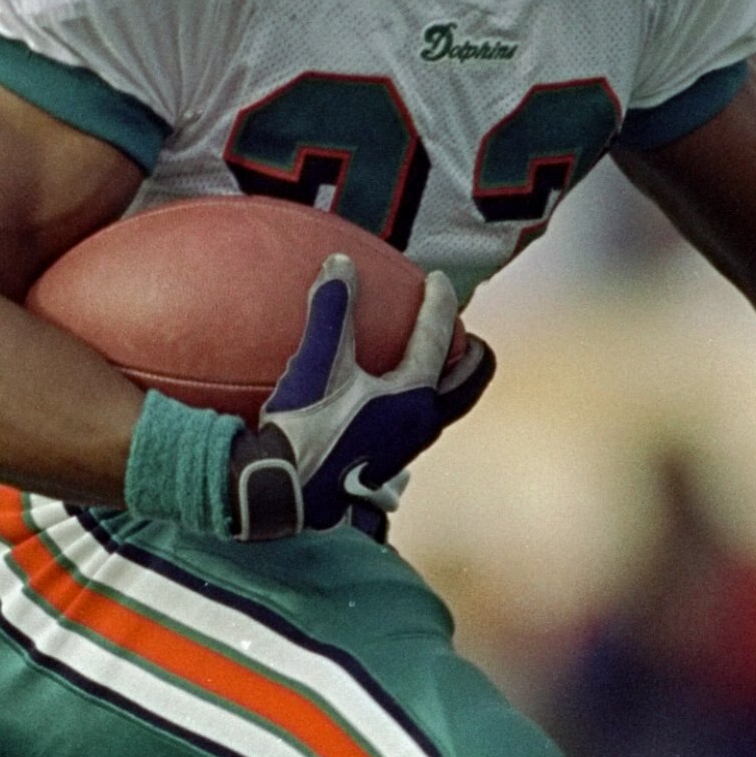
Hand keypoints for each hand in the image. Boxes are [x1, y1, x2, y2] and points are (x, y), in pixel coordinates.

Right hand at [229, 256, 494, 538]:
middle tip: (466, 333)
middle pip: (464, 386)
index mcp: (414, 399)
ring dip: (443, 380)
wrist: (285, 493)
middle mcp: (419, 426)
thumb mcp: (317, 364)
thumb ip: (332, 311)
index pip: (437, 341)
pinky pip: (410, 421)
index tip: (435, 280)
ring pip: (439, 407)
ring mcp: (402, 449)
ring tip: (432, 360)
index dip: (439, 305)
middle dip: (470, 357)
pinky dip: (410, 398)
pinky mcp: (379, 462)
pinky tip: (379, 394)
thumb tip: (340, 263)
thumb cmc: (307, 430)